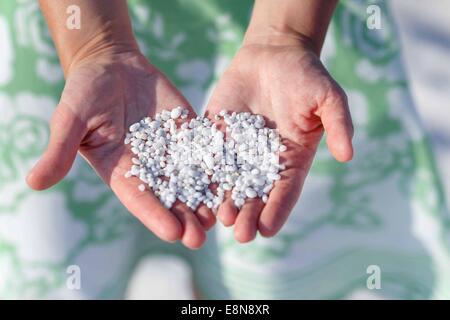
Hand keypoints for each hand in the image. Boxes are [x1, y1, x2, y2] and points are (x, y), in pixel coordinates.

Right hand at [26, 51, 214, 248]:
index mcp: (120, 171)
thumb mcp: (71, 118)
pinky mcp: (188, 133)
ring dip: (205, 198)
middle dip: (185, 217)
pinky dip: (217, 165)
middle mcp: (149, 167)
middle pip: (170, 197)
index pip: (139, 199)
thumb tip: (33, 184)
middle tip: (202, 236)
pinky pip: (204, 150)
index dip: (155, 215)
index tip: (173, 233)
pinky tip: (233, 179)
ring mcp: (171, 151)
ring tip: (222, 216)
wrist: (113, 64)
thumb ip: (60, 150)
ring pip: (191, 179)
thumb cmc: (86, 90)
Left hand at [206, 41, 352, 241]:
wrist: (273, 53)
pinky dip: (203, 175)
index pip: (285, 190)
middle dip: (249, 214)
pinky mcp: (217, 136)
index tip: (268, 229)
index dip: (277, 210)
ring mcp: (238, 150)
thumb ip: (338, 124)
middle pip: (256, 194)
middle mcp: (263, 161)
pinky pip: (209, 158)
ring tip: (219, 220)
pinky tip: (194, 193)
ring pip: (230, 182)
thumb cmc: (305, 75)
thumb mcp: (328, 98)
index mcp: (291, 158)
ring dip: (225, 202)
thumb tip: (348, 156)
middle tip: (241, 234)